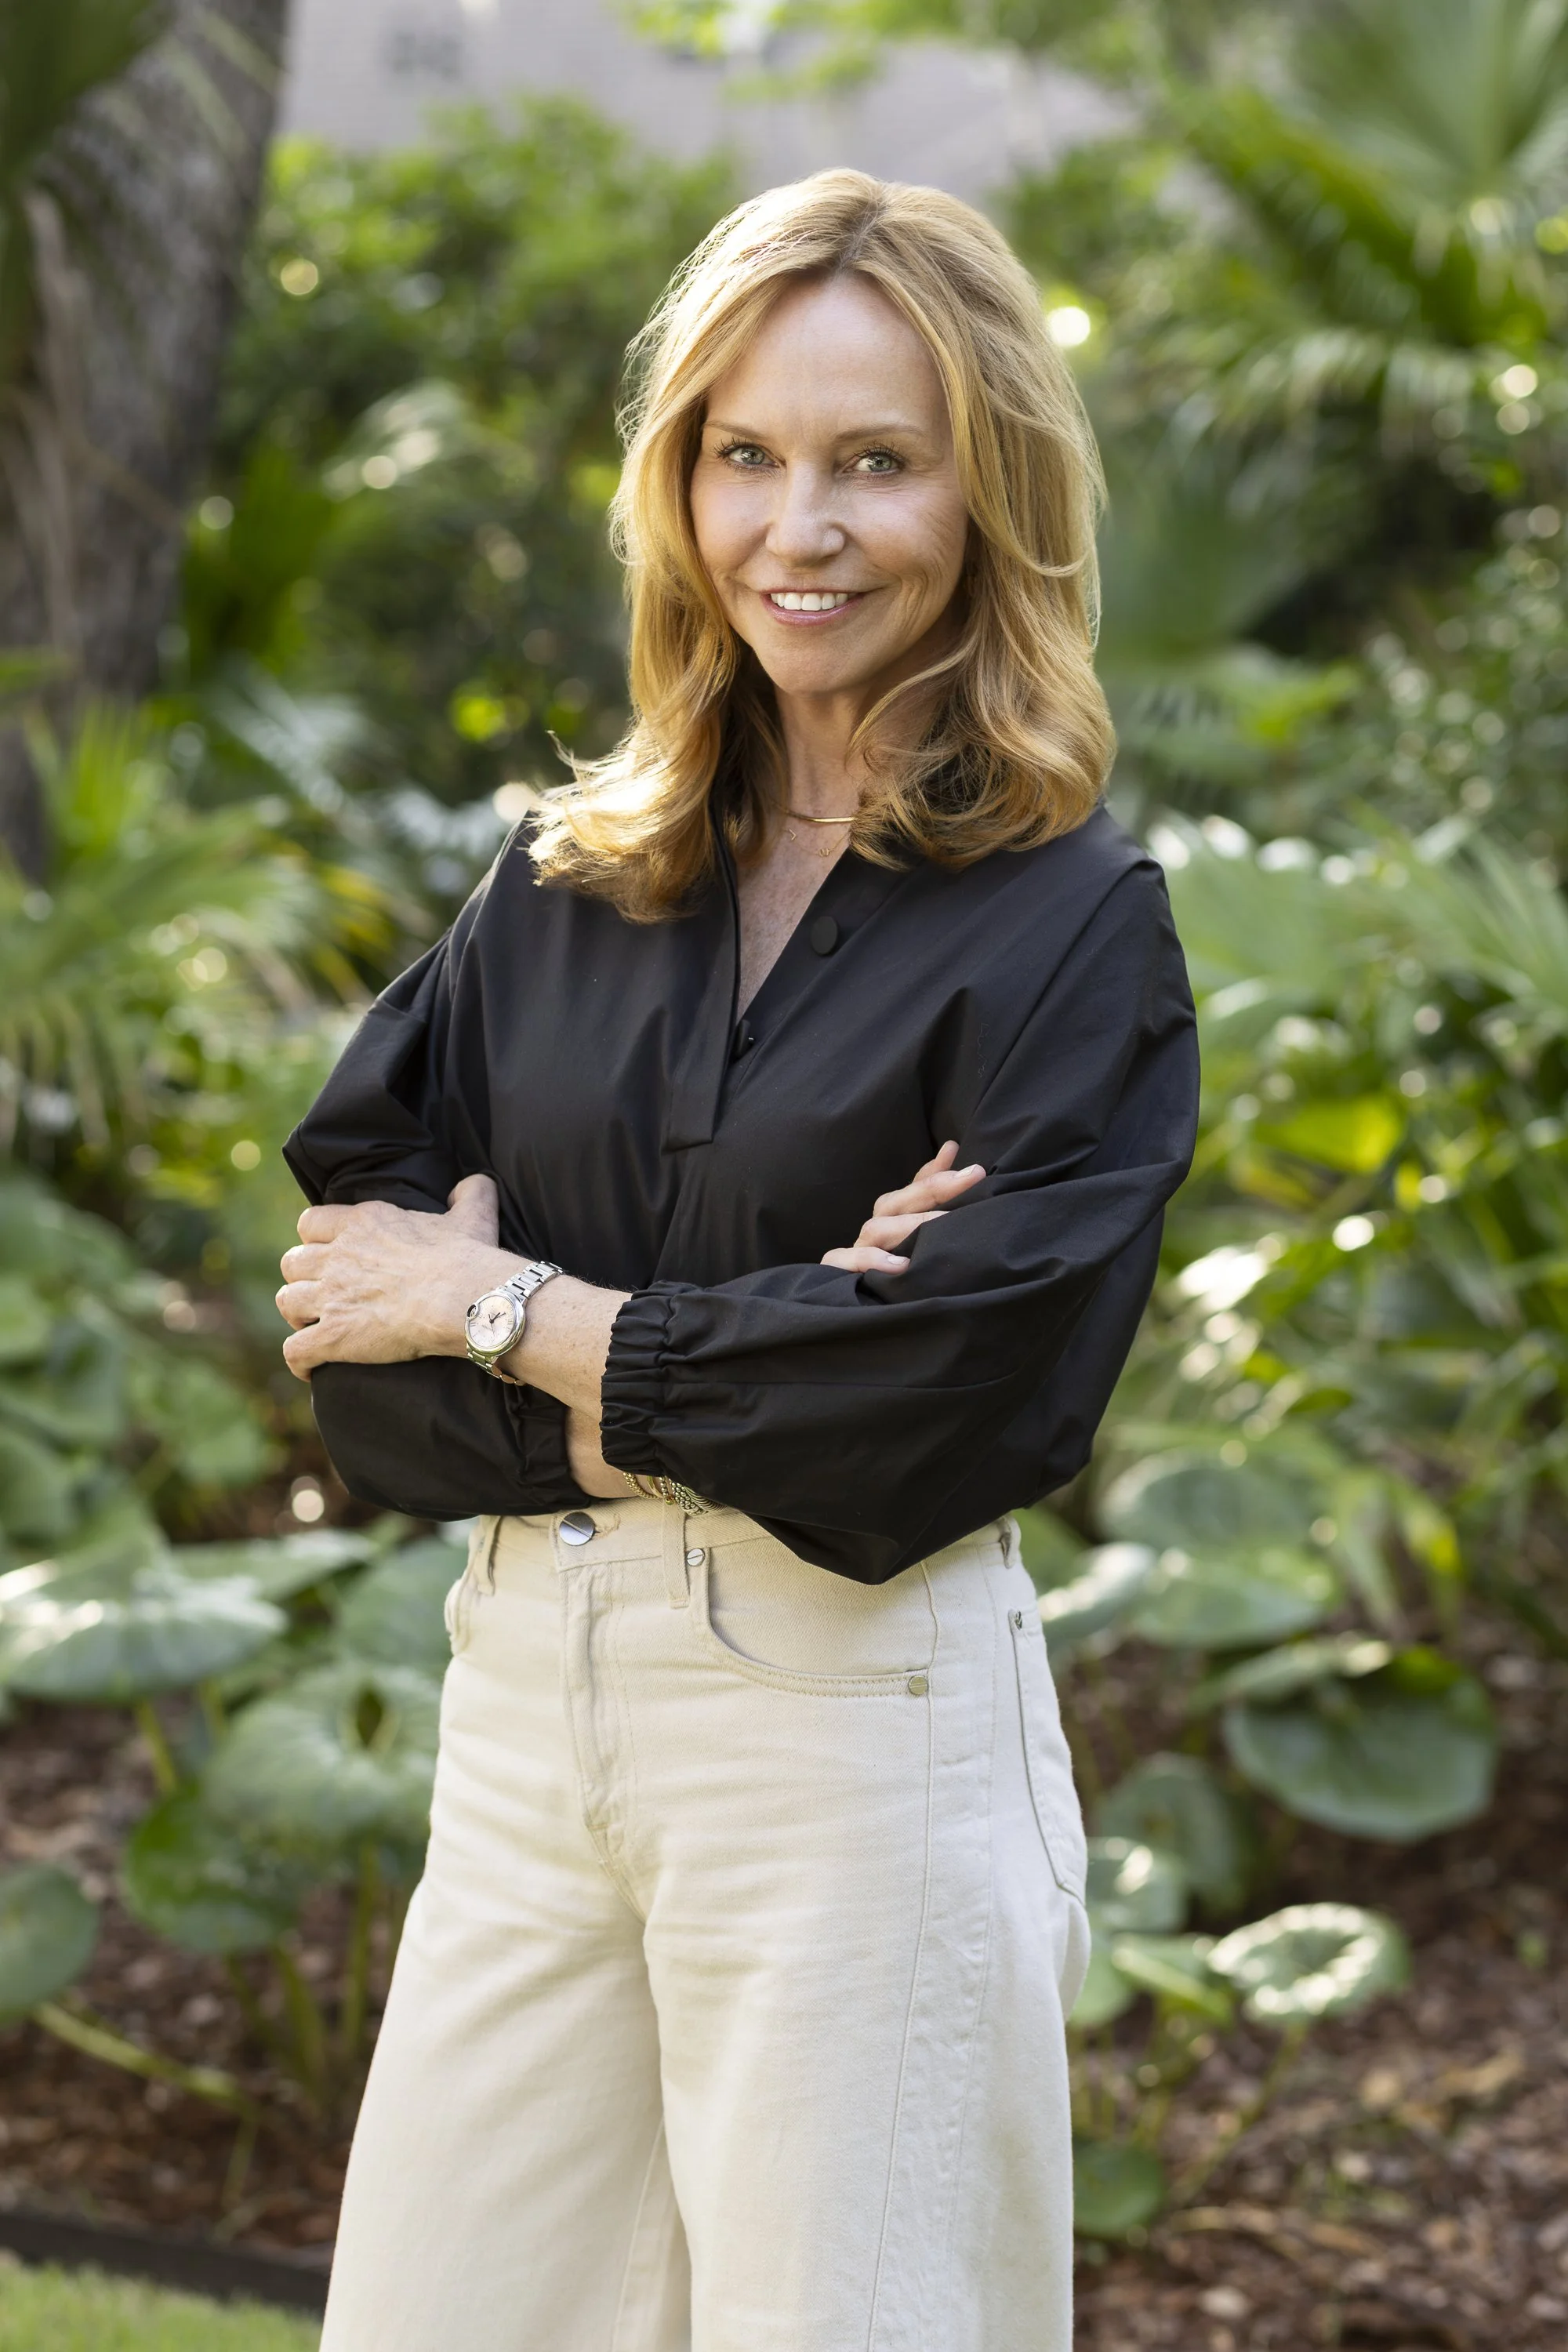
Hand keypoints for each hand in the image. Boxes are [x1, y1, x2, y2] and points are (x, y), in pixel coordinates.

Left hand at [276, 1174, 512, 1380]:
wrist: (463, 1299)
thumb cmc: (468, 1258)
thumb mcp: (473, 1216)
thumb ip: (470, 1193)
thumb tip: (478, 1182)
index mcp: (363, 1223)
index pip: (311, 1222)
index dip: (314, 1239)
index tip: (327, 1252)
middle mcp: (339, 1256)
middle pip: (292, 1262)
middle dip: (301, 1277)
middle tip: (320, 1292)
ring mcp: (332, 1296)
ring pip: (287, 1302)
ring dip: (297, 1315)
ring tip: (312, 1327)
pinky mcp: (334, 1335)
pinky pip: (296, 1350)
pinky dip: (299, 1361)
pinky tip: (311, 1368)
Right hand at [821, 1140, 984, 1274]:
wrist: (860, 1311)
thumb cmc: (896, 1275)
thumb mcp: (922, 1240)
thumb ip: (934, 1198)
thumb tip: (951, 1148)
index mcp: (893, 1219)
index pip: (916, 1189)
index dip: (942, 1174)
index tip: (974, 1169)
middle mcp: (875, 1230)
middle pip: (898, 1202)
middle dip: (936, 1189)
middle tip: (971, 1178)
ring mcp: (855, 1249)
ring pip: (876, 1229)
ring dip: (910, 1226)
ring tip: (944, 1224)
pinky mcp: (837, 1271)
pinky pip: (846, 1259)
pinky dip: (871, 1260)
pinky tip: (900, 1266)